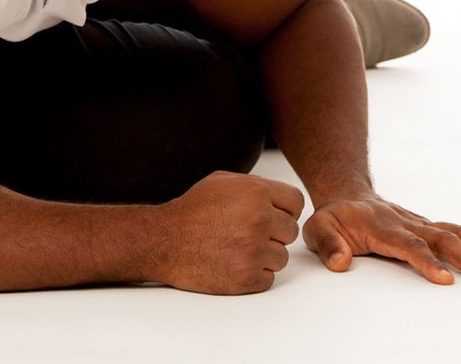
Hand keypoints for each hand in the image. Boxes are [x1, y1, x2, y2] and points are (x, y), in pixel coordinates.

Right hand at [158, 171, 304, 294]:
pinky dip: (254, 275)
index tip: (269, 216)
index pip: (296, 202)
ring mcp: (254, 250)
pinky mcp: (247, 277)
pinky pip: (269, 278)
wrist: (164, 241)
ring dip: (264, 256)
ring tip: (236, 248)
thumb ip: (256, 185)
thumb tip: (282, 197)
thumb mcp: (222, 182)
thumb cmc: (192, 210)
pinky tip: (232, 263)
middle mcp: (259, 219)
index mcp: (255, 192)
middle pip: (291, 231)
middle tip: (246, 234)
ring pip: (281, 257)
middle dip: (273, 233)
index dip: (283, 210)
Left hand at [303, 196, 460, 284]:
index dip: (427, 262)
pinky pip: (454, 232)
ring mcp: (418, 222)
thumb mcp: (318, 229)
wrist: (345, 194)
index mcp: (381, 225)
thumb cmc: (334, 217)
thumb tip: (340, 263)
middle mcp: (405, 222)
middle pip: (441, 239)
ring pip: (453, 232)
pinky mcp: (426, 225)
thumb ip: (328, 245)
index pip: (408, 245)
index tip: (446, 280)